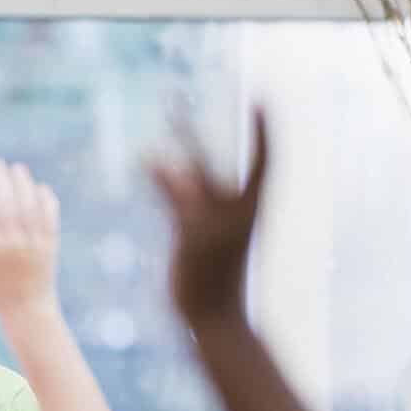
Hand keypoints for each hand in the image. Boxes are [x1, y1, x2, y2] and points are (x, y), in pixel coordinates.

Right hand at [0, 159, 60, 317]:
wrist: (27, 308)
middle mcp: (13, 245)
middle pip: (7, 204)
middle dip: (0, 180)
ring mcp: (34, 244)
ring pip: (29, 206)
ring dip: (23, 184)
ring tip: (16, 168)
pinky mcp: (50, 244)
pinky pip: (49, 217)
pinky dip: (45, 200)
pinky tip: (38, 187)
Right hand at [152, 109, 268, 328]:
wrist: (212, 318)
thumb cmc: (214, 278)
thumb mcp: (195, 231)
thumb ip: (176, 193)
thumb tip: (155, 160)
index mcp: (248, 202)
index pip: (261, 152)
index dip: (260, 123)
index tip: (258, 92)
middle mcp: (232, 204)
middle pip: (217, 157)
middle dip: (198, 129)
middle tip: (178, 98)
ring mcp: (211, 217)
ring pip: (192, 176)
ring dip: (175, 153)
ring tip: (157, 128)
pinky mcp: (192, 231)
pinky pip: (178, 195)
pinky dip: (164, 179)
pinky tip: (148, 166)